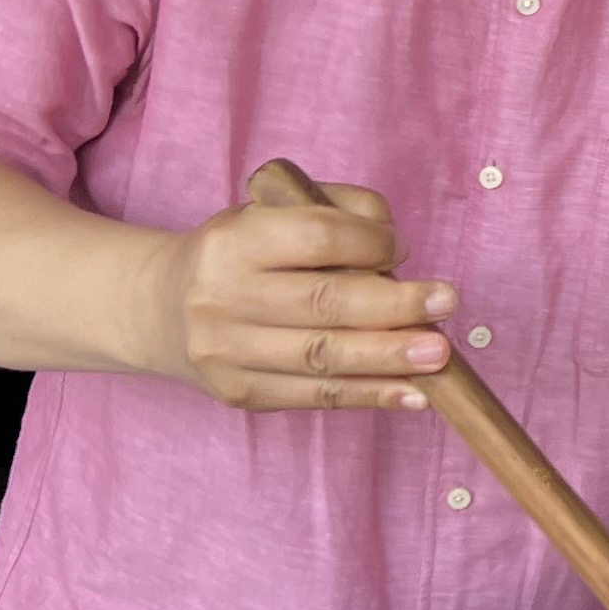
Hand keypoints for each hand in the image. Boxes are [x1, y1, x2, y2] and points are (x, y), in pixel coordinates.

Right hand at [141, 182, 452, 412]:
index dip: (369, 243)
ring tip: (439, 355)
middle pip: (323, 303)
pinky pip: (316, 397)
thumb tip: (396, 249)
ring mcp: (228, 352)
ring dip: (388, 357)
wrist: (161, 308)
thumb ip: (340, 212)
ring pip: (322, 357)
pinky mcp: (240, 393)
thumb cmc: (241, 254)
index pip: (316, 238)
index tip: (402, 249)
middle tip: (447, 303)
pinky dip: (369, 395)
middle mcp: (223, 297)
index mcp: (234, 240)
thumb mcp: (274, 212)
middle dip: (394, 306)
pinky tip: (414, 394)